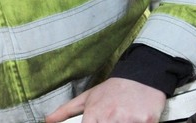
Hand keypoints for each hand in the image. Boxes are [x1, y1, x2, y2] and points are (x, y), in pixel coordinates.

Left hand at [43, 78, 164, 122]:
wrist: (142, 76)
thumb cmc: (112, 89)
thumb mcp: (88, 97)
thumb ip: (66, 111)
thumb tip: (48, 121)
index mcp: (94, 115)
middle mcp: (111, 118)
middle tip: (110, 120)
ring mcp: (130, 121)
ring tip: (122, 118)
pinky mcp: (148, 121)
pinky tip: (135, 118)